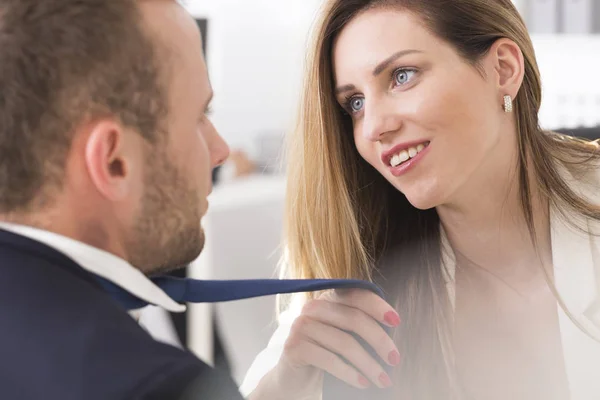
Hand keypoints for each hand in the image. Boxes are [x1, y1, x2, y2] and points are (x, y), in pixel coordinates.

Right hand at [275, 289, 400, 391]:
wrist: (295, 378)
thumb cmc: (327, 355)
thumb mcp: (345, 336)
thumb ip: (361, 327)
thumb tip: (393, 334)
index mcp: (328, 298)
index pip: (355, 295)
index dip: (377, 306)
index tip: (396, 321)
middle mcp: (313, 307)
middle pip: (353, 319)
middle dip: (379, 340)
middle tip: (395, 359)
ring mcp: (301, 325)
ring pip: (344, 342)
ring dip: (368, 364)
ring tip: (383, 380)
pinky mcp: (294, 346)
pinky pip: (329, 359)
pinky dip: (349, 373)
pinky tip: (363, 383)